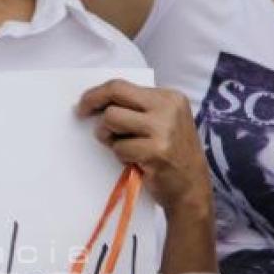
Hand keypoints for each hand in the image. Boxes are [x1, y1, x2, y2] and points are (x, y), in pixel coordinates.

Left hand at [77, 80, 212, 217]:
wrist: (192, 188)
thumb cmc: (171, 155)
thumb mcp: (163, 123)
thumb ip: (137, 110)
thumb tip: (97, 104)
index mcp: (169, 97)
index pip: (123, 86)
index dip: (97, 93)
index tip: (83, 103)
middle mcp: (168, 108)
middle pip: (115, 93)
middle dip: (92, 102)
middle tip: (81, 114)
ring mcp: (163, 129)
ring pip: (111, 119)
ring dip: (108, 136)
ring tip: (121, 146)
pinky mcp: (156, 151)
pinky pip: (119, 147)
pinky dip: (121, 156)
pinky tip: (134, 162)